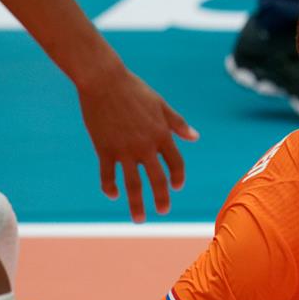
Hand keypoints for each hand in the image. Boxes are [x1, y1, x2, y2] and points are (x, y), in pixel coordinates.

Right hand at [76, 64, 197, 221]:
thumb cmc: (133, 90)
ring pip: (133, 183)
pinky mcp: (104, 148)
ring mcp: (124, 149)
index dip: (177, 177)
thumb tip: (195, 138)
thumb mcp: (161, 105)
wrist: (103, 80)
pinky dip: (110, 186)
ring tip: (139, 219)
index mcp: (161, 134)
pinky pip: (108, 174)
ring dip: (136, 204)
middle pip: (156, 179)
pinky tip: (113, 195)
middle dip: (161, 198)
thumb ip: (177, 124)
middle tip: (164, 212)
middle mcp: (145, 146)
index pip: (175, 163)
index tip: (176, 187)